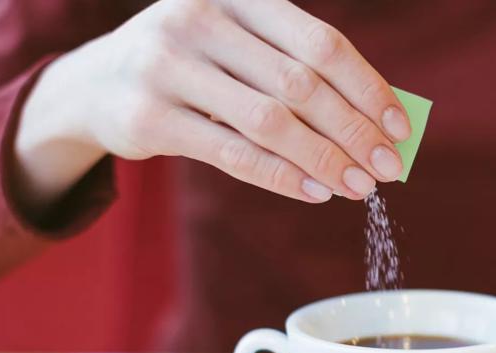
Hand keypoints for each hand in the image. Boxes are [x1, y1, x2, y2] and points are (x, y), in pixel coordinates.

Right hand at [16, 0, 410, 205]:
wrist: (95, 83)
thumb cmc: (193, 64)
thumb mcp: (239, 45)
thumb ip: (296, 68)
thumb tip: (378, 120)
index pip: (321, 42)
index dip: (368, 88)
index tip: (399, 128)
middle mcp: (200, 18)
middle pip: (301, 84)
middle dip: (353, 131)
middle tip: (386, 168)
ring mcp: (168, 66)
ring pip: (270, 122)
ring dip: (324, 160)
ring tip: (357, 186)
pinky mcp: (149, 117)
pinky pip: (234, 155)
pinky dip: (282, 178)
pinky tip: (315, 192)